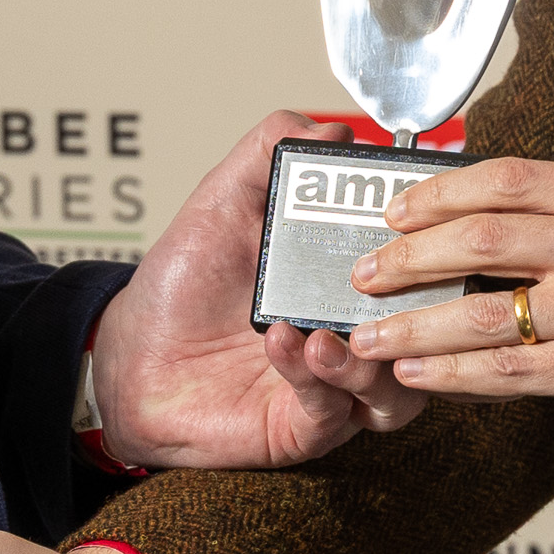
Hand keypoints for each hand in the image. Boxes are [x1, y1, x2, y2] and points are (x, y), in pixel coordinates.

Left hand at [83, 112, 432, 466]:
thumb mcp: (220, 205)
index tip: (406, 217)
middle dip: (417, 310)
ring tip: (322, 330)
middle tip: (379, 279)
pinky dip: (315, 375)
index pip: (416, 267)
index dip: (425, 246)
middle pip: (425, 333)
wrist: (127, 361)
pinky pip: (335, 410)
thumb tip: (326, 126)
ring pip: (398, 388)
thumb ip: (264, 156)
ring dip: (368, 358)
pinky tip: (283, 344)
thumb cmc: (179, 288)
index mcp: (344, 279)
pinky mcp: (306, 426)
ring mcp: (335, 384)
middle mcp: (351, 333)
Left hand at [333, 156, 553, 440]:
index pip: (507, 179)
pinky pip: (511, 372)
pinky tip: (419, 377)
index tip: (397, 208)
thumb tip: (510, 223)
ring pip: (480, 313)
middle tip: (364, 273)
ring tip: (365, 336)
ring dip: (412, 326)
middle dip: (406, 257)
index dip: (439, 192)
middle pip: (478, 237)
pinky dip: (454, 376)